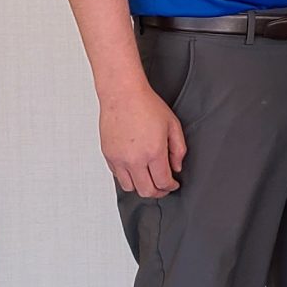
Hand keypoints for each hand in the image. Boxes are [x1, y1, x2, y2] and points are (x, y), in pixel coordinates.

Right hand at [100, 79, 185, 196]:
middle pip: (146, 191)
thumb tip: (176, 167)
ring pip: (130, 187)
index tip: (173, 184)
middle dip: (158, 192)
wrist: (122, 95)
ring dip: (141, 187)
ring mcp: (119, 159)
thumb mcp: (173, 125)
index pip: (163, 182)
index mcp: (154, 152)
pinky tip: (136, 169)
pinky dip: (128, 177)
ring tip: (149, 179)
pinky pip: (118, 176)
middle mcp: (134, 159)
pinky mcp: (108, 156)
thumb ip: (178, 149)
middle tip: (163, 187)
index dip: (170, 187)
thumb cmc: (146, 105)